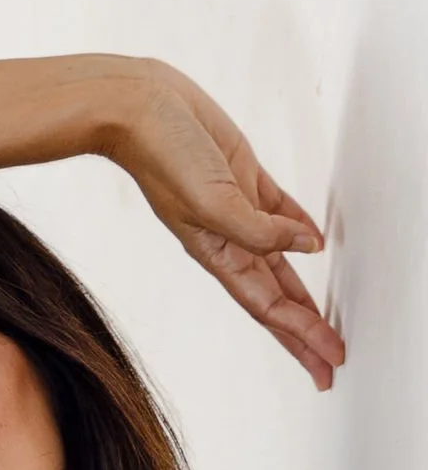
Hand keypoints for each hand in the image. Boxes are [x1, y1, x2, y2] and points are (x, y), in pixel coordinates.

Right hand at [110, 65, 343, 387]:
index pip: (268, 307)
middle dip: (304, 331)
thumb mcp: (213, 200)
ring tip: (321, 320)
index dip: (300, 335)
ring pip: (279, 261)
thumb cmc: (160, 154)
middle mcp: (227, 238)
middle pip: (276, 298)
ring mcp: (236, 208)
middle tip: (330, 360)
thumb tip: (306, 246)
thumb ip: (261, 229)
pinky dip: (298, 229)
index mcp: (216, 253)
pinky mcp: (241, 175)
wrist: (137, 108)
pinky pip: (280, 211)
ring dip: (301, 293)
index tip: (325, 361)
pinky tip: (312, 241)